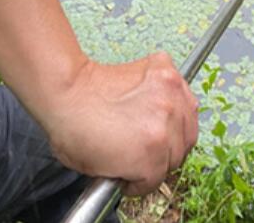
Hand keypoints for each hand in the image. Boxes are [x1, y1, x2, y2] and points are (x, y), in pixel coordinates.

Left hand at [47, 52, 198, 195]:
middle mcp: (167, 122)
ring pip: (187, 124)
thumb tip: (136, 173)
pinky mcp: (167, 71)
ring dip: (173, 130)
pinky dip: (174, 101)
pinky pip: (182, 93)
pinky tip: (158, 105)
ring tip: (153, 129)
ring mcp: (171, 93)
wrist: (66, 90)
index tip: (132, 177)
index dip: (140, 182)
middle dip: (159, 157)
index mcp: (150, 153)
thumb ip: (125, 175)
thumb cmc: (73, 127)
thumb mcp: (96, 170)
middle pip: (177, 152)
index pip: (157, 179)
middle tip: (143, 153)